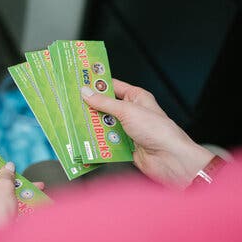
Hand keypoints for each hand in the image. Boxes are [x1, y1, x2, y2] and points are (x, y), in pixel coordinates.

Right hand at [81, 79, 213, 188]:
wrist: (170, 160)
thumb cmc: (158, 131)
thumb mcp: (127, 111)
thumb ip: (105, 103)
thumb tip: (87, 93)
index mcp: (137, 98)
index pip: (113, 86)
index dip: (97, 84)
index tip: (80, 82)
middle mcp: (132, 112)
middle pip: (106, 107)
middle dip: (91, 107)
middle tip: (71, 104)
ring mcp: (128, 130)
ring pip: (104, 125)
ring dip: (93, 125)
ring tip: (75, 122)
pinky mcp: (124, 146)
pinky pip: (107, 142)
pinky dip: (98, 141)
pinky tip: (86, 140)